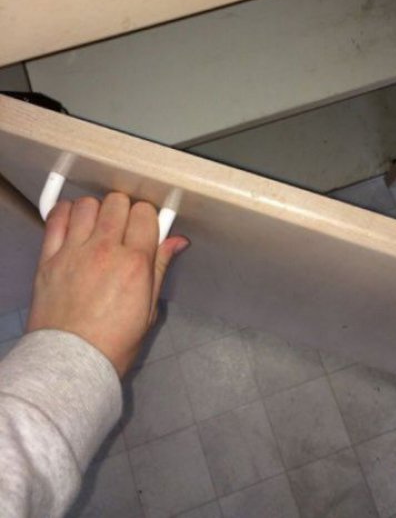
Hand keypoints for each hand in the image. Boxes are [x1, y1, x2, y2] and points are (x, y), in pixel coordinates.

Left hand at [27, 192, 188, 377]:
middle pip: (118, 202)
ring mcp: (74, 251)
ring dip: (96, 211)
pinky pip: (56, 217)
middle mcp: (106, 250)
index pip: (145, 213)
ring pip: (87, 204)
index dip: (148, 218)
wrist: (71, 363)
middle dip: (125, 211)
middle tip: (123, 229)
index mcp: (135, 263)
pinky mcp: (48, 257)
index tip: (145, 229)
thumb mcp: (148, 308)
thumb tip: (178, 240)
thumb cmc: (114, 342)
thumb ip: (160, 266)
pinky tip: (73, 224)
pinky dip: (66, 212)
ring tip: (96, 228)